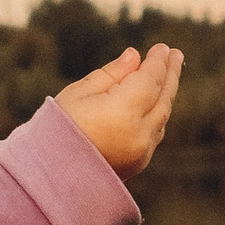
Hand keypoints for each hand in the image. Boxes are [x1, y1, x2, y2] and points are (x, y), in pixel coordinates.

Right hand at [54, 45, 182, 176]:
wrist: (49, 177)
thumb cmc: (57, 129)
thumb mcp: (79, 94)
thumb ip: (111, 74)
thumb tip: (135, 56)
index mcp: (122, 112)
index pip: (149, 80)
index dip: (157, 62)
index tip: (162, 47)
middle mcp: (138, 133)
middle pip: (163, 97)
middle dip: (170, 73)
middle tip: (175, 54)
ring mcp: (141, 151)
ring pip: (162, 115)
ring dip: (167, 92)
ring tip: (169, 72)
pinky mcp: (139, 163)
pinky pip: (155, 131)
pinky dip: (159, 112)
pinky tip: (156, 100)